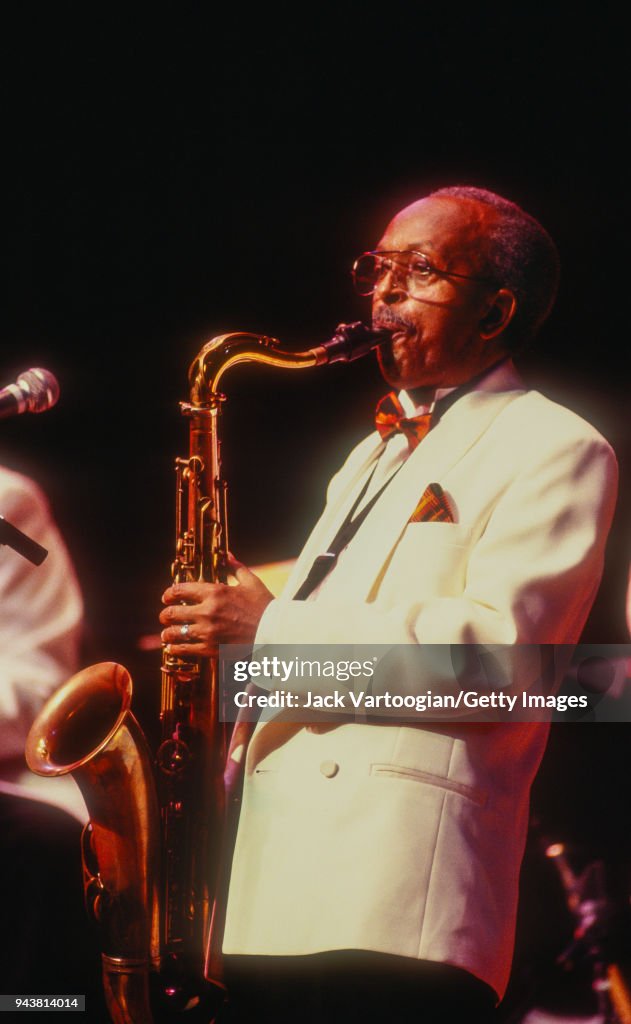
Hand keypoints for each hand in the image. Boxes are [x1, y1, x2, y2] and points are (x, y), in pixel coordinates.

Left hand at [159, 554, 273, 654]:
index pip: (180, 590)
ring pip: (174, 633)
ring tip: (167, 634)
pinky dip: (175, 649)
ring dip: (168, 633)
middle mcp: (207, 611)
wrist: (275, 632)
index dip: (169, 593)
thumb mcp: (251, 581)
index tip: (166, 597)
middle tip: (165, 616)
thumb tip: (227, 555)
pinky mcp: (211, 649)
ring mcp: (208, 632)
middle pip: (172, 613)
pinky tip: (173, 648)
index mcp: (215, 592)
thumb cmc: (264, 605)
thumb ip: (235, 567)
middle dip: (165, 614)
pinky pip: (184, 650)